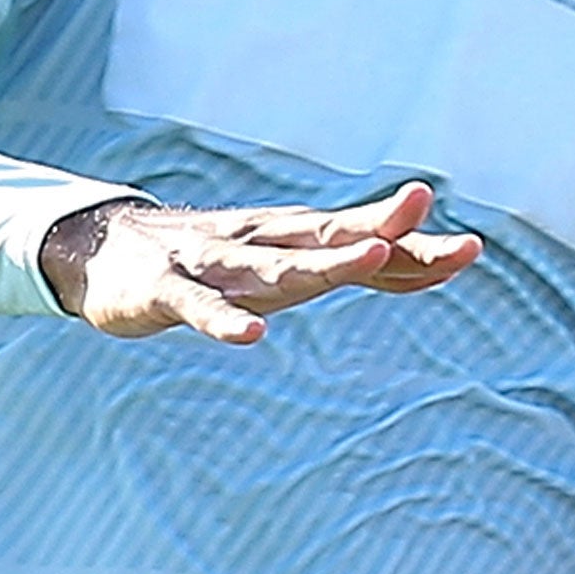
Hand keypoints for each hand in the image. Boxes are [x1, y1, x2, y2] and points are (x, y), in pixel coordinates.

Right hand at [48, 181, 480, 344]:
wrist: (104, 246)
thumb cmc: (211, 256)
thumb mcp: (282, 260)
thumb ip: (343, 260)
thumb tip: (417, 260)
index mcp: (290, 238)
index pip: (361, 238)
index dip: (413, 247)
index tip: (470, 249)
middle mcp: (261, 241)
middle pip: (332, 241)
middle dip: (390, 238)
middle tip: (445, 240)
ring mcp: (214, 263)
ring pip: (275, 266)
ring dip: (324, 264)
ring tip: (372, 258)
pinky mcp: (166, 290)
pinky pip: (199, 307)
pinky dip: (224, 321)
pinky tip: (251, 336)